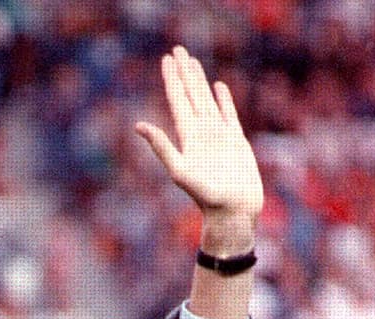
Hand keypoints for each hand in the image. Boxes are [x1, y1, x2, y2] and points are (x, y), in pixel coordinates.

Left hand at [134, 46, 262, 238]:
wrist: (233, 212)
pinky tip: (218, 87)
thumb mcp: (180, 171)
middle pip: (190, 95)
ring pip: (207, 100)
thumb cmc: (207, 197)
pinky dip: (223, 99)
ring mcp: (218, 136)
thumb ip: (161, 147)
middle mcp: (201, 133)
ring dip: (199, 81)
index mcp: (188, 137)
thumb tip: (138, 125)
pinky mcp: (236, 141)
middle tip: (178, 49)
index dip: (172, 79)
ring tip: (193, 62)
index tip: (167, 59)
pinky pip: (228, 114)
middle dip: (184, 73)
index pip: (177, 101)